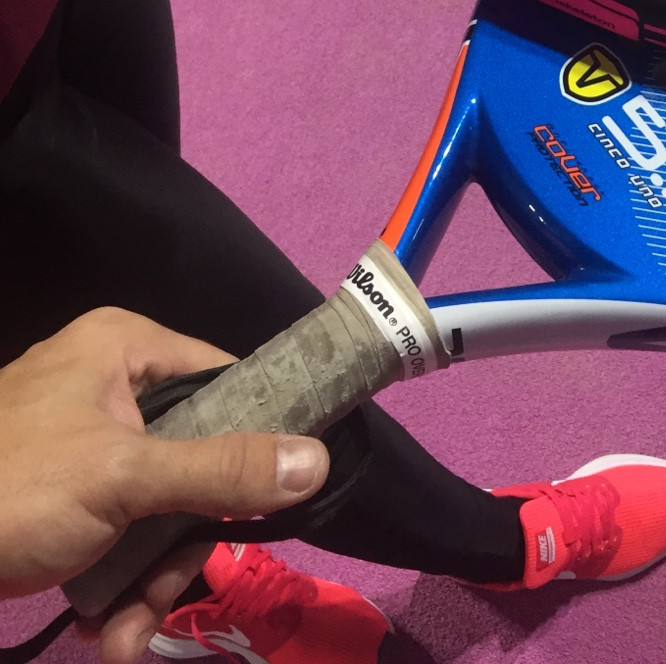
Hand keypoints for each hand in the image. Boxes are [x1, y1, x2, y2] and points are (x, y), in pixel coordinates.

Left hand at [0, 308, 328, 663]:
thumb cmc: (13, 487)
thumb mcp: (123, 477)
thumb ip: (221, 469)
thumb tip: (317, 460)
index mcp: (125, 348)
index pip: (226, 376)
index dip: (256, 436)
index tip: (271, 499)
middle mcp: (109, 384)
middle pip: (194, 460)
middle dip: (182, 546)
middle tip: (166, 595)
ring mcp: (83, 444)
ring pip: (158, 509)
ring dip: (148, 584)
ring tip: (120, 637)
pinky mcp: (61, 498)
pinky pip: (117, 533)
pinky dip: (115, 585)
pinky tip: (101, 630)